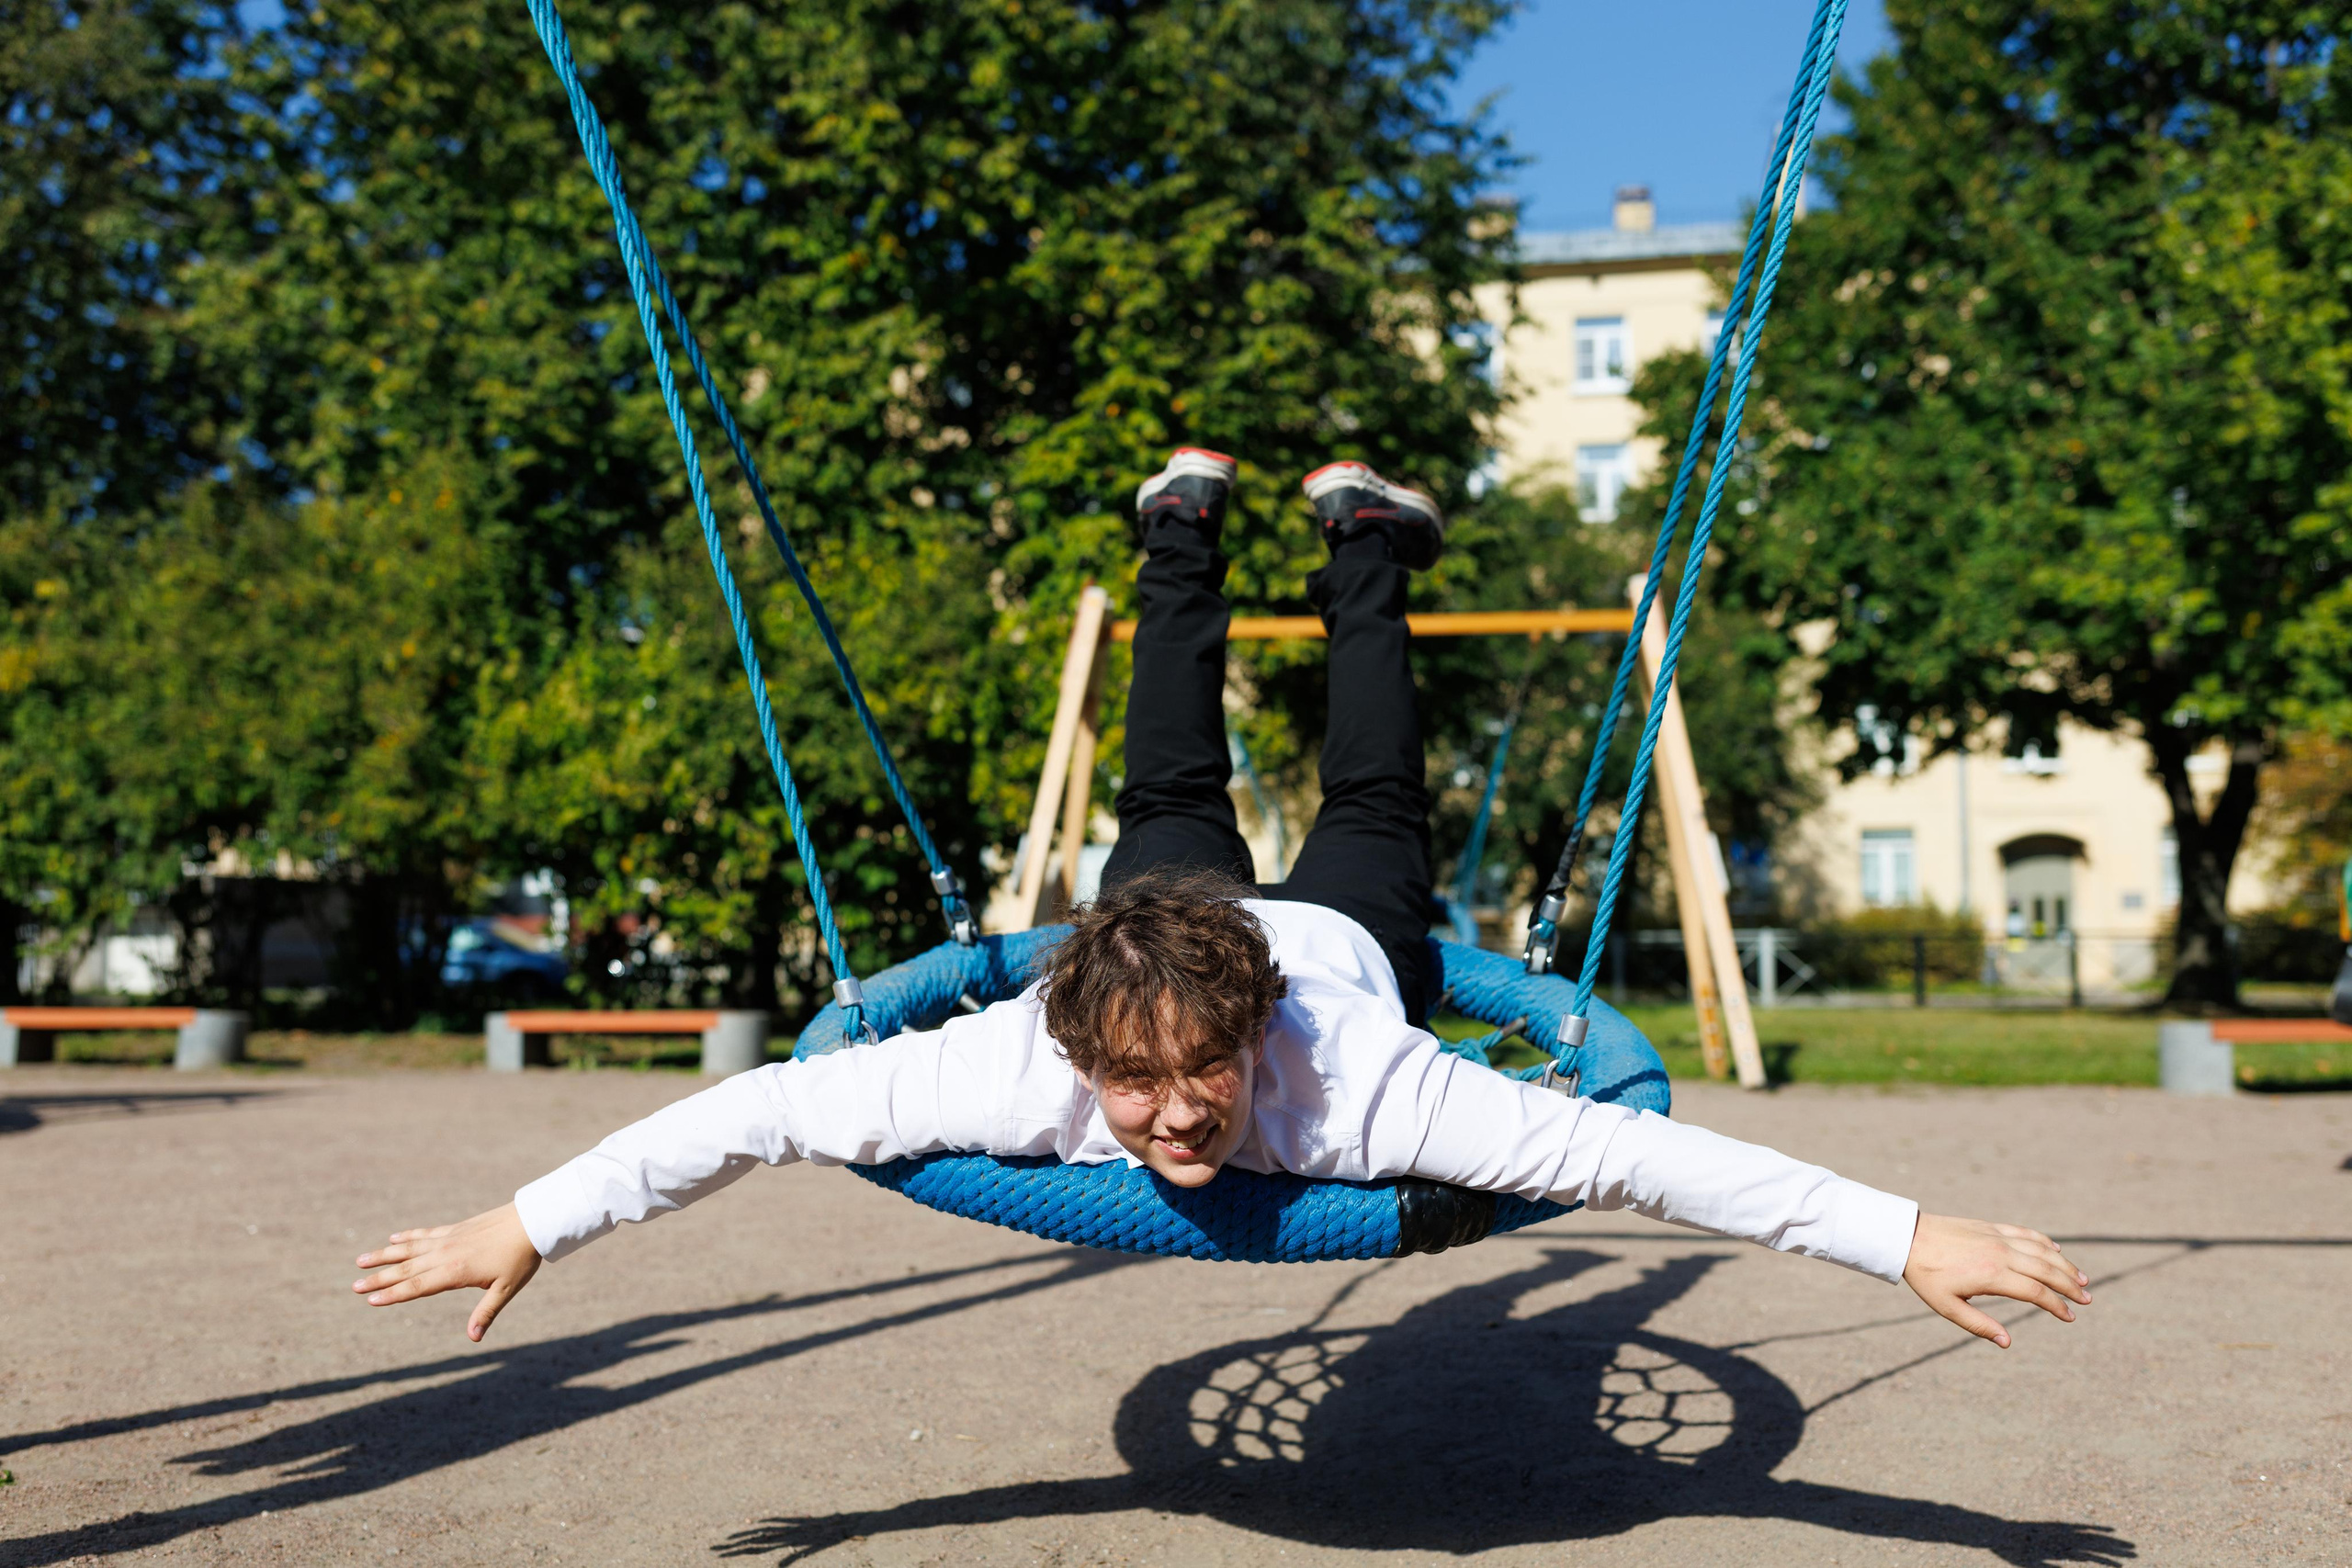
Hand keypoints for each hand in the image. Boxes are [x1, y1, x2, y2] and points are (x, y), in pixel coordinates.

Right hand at [353, 1203, 541, 1341]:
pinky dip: (408, 1236)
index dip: (393, 1295)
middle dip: (379, 1278)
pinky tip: (393, 1238)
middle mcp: (445, 1254)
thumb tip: (473, 1339)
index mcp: (455, 1272)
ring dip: (384, 1255)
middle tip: (354, 1286)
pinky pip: (425, 1233)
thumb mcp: (506, 1290)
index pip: (417, 1287)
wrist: (531, 1221)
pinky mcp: (455, 1229)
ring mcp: (448, 1239)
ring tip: (360, 1260)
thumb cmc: (520, 1258)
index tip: (371, 1300)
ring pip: (410, 1248)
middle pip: (406, 1269)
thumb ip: (486, 1313)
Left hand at [1902, 1212, 2089, 1348]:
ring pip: (2041, 1250)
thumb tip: (2007, 1343)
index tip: (2070, 1317)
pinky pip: (2025, 1233)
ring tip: (2082, 1278)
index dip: (2057, 1306)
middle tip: (2088, 1299)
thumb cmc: (1925, 1276)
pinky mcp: (1991, 1227)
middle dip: (2070, 1286)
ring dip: (2064, 1265)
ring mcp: (1997, 1237)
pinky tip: (2056, 1251)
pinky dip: (2044, 1242)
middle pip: (2046, 1270)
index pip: (2036, 1292)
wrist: (1908, 1237)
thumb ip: (1979, 1326)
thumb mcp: (1947, 1307)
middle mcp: (2001, 1253)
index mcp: (1992, 1275)